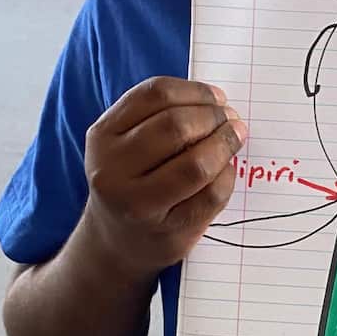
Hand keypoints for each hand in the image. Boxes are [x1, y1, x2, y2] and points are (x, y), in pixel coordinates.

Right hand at [83, 77, 244, 279]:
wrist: (116, 243)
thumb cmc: (131, 182)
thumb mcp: (126, 143)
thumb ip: (159, 117)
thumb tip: (217, 103)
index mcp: (102, 136)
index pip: (154, 96)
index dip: (196, 92)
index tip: (217, 98)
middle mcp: (112, 170)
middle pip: (176, 127)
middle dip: (214, 117)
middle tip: (231, 120)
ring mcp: (138, 204)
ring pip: (196, 164)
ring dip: (225, 145)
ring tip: (234, 138)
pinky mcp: (167, 231)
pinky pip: (211, 195)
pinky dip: (227, 176)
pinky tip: (226, 171)